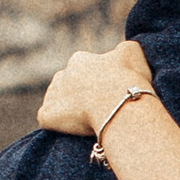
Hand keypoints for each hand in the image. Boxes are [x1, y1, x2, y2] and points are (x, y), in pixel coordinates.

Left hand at [37, 38, 153, 136]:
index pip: (83, 68)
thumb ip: (124, 49)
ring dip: (67, 109)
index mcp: (81, 60)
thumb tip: (120, 52)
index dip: (95, 81)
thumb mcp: (133, 54)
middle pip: (67, 84)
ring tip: (86, 121)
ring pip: (56, 101)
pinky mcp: (47, 115)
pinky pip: (48, 119)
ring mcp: (52, 95)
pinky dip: (57, 125)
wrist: (120, 106)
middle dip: (78, 94)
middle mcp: (63, 74)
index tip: (106, 92)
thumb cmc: (128, 81)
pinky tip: (73, 130)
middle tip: (96, 108)